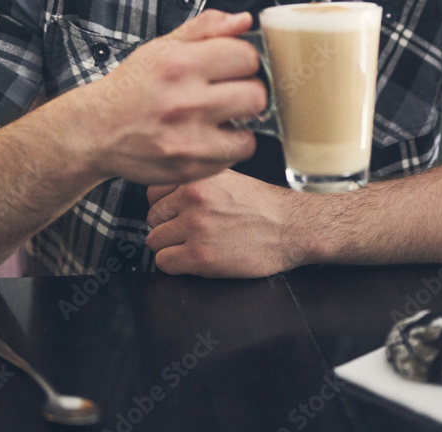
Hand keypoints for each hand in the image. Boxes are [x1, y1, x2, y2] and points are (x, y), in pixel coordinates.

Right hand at [84, 10, 266, 185]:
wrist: (96, 130)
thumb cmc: (134, 86)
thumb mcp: (163, 47)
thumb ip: (206, 28)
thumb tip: (245, 19)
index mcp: (180, 64)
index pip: (248, 57)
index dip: (245, 60)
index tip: (234, 66)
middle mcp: (185, 102)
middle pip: (256, 96)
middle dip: (248, 92)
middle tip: (231, 92)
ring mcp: (187, 140)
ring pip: (251, 134)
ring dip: (240, 125)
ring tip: (221, 117)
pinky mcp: (188, 169)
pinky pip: (233, 158)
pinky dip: (226, 148)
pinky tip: (207, 137)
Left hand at [145, 170, 310, 276]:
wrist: (290, 226)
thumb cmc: (263, 204)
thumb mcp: (227, 176)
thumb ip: (196, 180)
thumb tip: (167, 189)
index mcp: (197, 178)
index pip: (153, 191)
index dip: (164, 204)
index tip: (174, 211)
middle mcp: (192, 199)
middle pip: (151, 218)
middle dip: (167, 226)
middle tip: (188, 231)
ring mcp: (194, 228)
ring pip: (154, 242)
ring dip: (170, 247)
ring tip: (194, 245)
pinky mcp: (200, 256)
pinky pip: (164, 263)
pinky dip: (176, 264)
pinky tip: (195, 259)